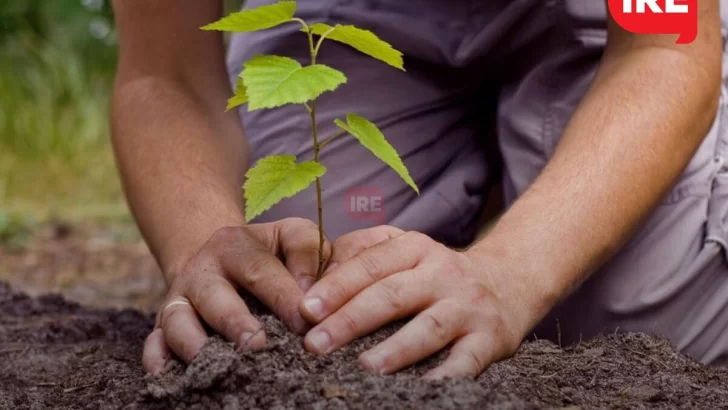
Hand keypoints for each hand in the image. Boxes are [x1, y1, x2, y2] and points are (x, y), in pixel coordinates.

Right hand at [142, 218, 329, 373]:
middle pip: (214, 296)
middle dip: (235, 323)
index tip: (304, 323)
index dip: (283, 297)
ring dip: (195, 343)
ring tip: (219, 365)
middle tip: (258, 345)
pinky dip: (158, 358)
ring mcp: (180, 298)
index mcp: (235, 245)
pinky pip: (153, 342)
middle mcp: (202, 270)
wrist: (221, 257)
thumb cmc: (269, 253)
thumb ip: (307, 253)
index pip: (260, 270)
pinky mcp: (163, 324)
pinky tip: (169, 376)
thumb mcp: (290, 236)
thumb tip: (311, 296)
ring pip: (178, 320)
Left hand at [299, 226, 538, 378]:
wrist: (508, 282)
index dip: (337, 286)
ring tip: (364, 366)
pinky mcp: (490, 338)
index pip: (371, 264)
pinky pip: (466, 360)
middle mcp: (442, 273)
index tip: (306, 309)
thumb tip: (316, 277)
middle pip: (392, 295)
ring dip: (395, 349)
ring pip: (428, 327)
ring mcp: (467, 306)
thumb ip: (363, 253)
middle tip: (316, 343)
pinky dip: (446, 376)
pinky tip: (422, 388)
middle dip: (351, 319)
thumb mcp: (405, 250)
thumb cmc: (437, 273)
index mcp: (415, 249)